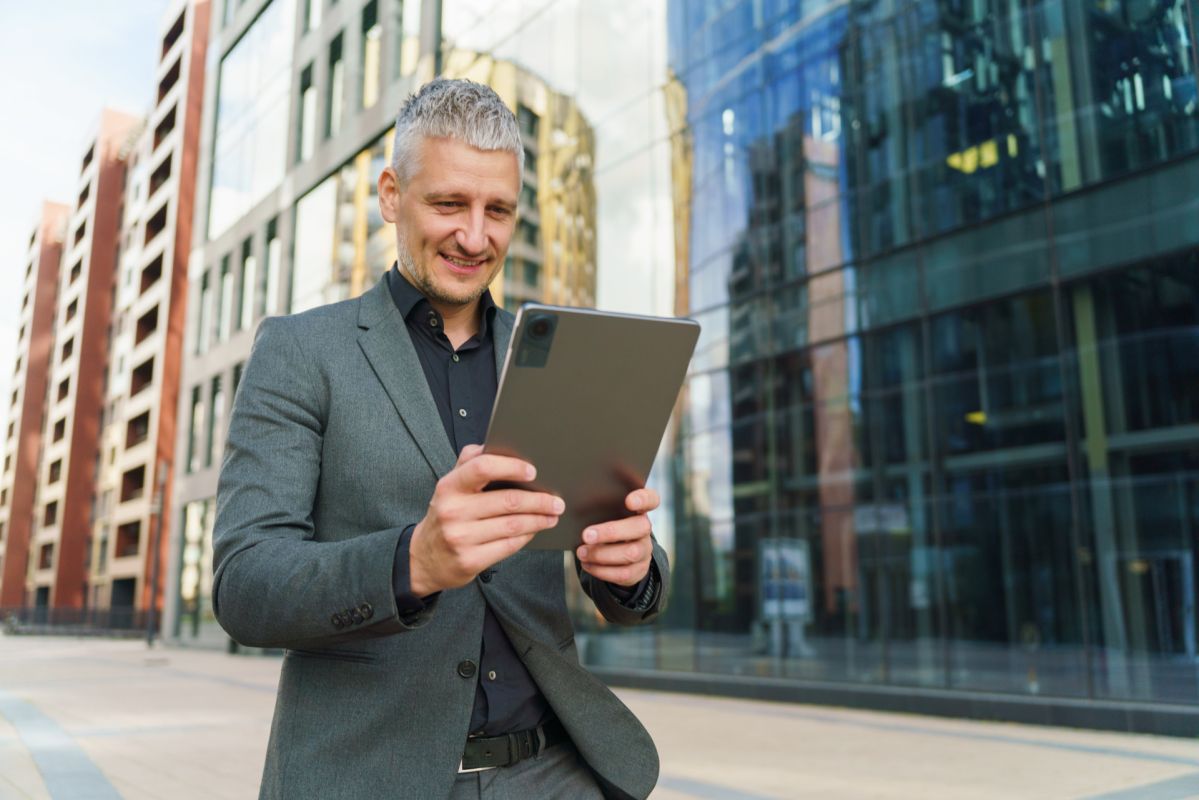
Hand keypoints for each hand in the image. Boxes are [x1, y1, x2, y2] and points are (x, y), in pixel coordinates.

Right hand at [409, 444, 563, 595]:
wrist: (423, 559)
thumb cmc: (445, 516)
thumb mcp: (449, 488)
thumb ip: (468, 464)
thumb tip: (492, 445)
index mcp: (449, 487)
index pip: (482, 467)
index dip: (511, 467)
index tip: (533, 471)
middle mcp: (453, 511)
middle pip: (508, 501)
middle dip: (539, 501)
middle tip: (556, 501)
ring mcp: (461, 538)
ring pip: (513, 525)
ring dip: (539, 520)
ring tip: (552, 515)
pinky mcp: (470, 561)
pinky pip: (509, 546)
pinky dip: (527, 537)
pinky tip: (534, 531)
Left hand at [576, 488, 657, 586]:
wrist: (617, 555)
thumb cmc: (605, 527)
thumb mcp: (604, 516)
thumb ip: (596, 509)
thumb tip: (570, 509)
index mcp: (638, 510)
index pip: (651, 499)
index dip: (643, 499)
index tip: (629, 501)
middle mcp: (645, 529)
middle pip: (639, 528)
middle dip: (611, 532)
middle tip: (586, 535)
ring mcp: (645, 551)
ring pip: (631, 553)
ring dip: (602, 554)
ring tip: (581, 553)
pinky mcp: (639, 570)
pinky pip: (624, 573)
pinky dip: (602, 570)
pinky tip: (587, 565)